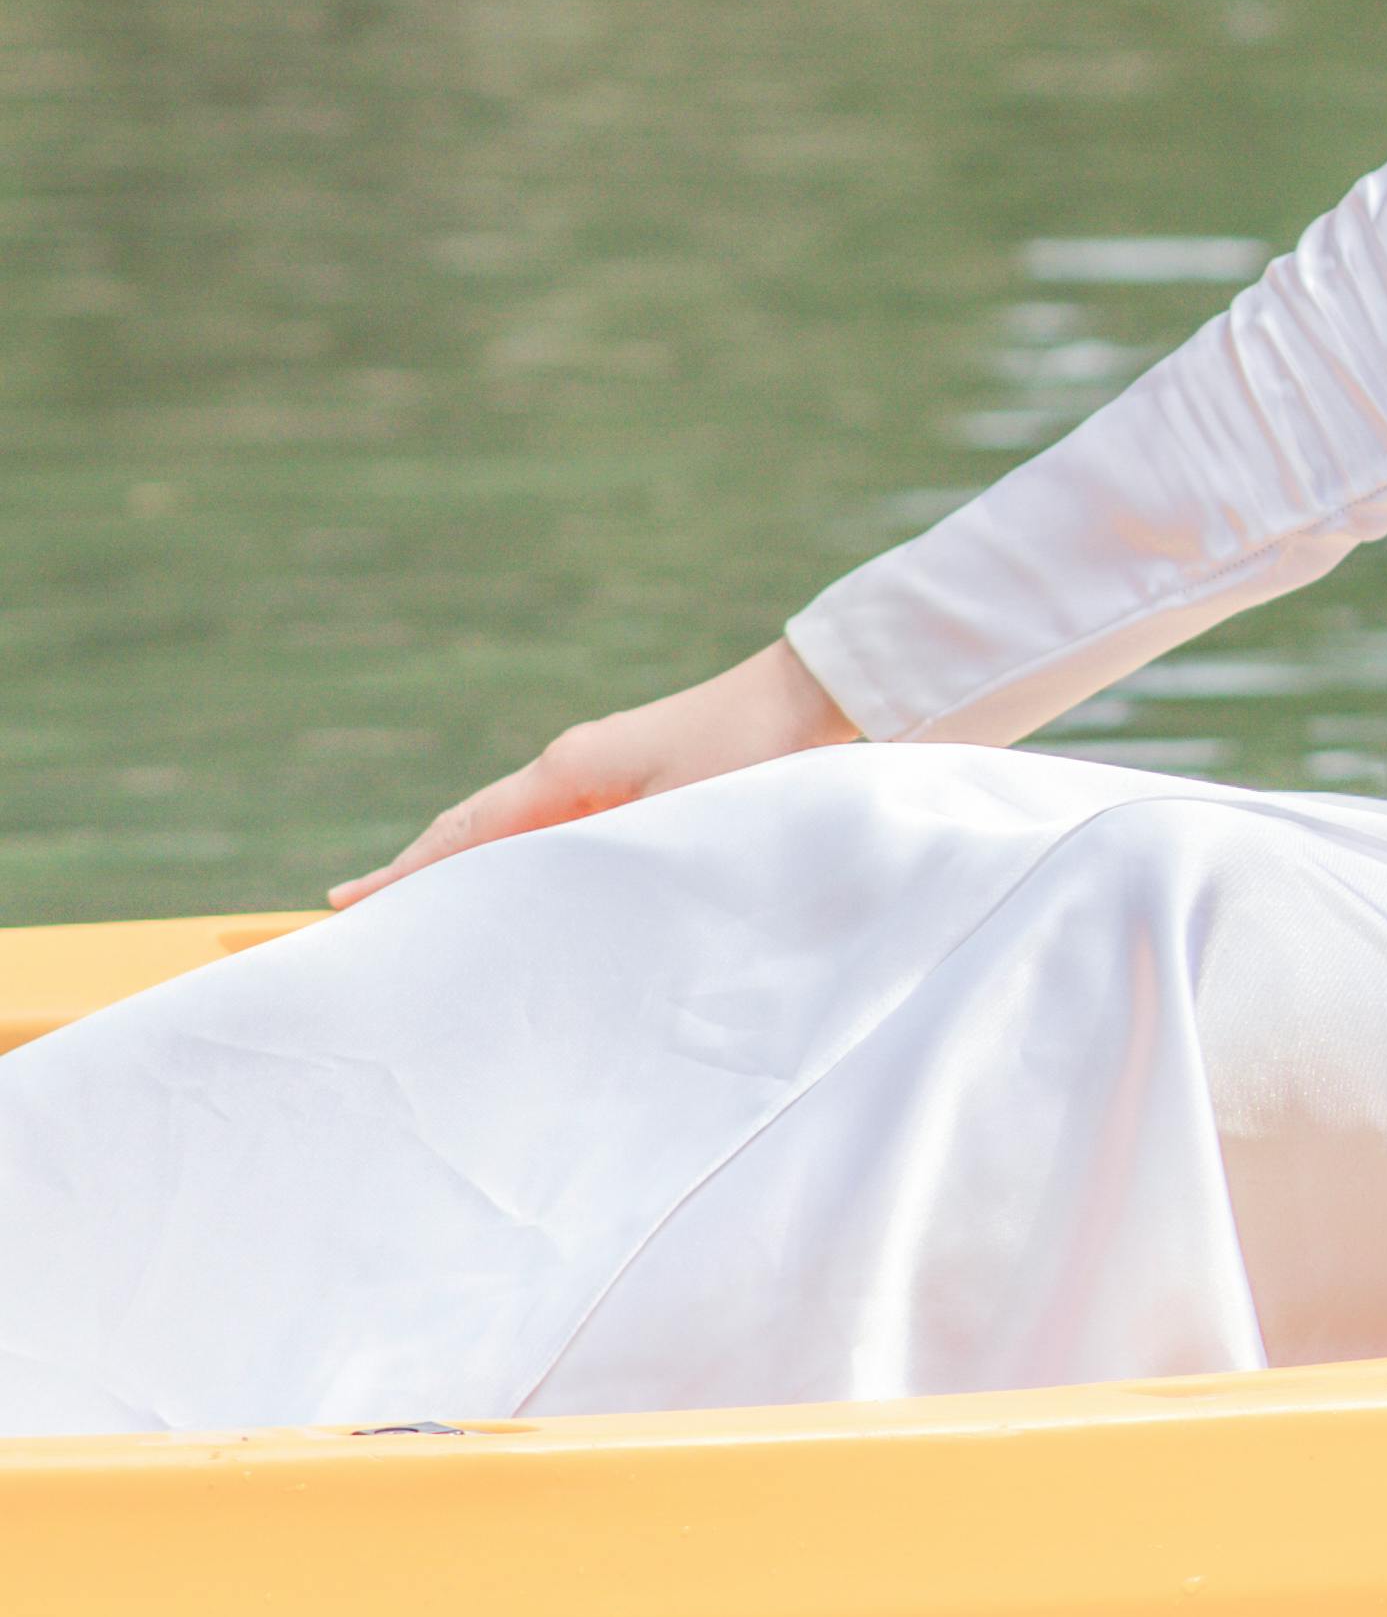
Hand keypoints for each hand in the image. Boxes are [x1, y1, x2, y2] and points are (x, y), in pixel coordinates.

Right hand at [335, 637, 859, 899]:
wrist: (809, 697)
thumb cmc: (752, 755)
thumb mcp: (679, 818)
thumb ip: (620, 864)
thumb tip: (561, 918)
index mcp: (569, 772)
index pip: (468, 833)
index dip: (408, 871)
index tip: (347, 901)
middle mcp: (571, 769)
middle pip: (475, 829)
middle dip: (419, 872)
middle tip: (357, 914)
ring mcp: (598, 774)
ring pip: (512, 832)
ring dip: (468, 870)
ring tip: (418, 912)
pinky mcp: (631, 783)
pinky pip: (552, 831)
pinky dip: (518, 863)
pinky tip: (514, 892)